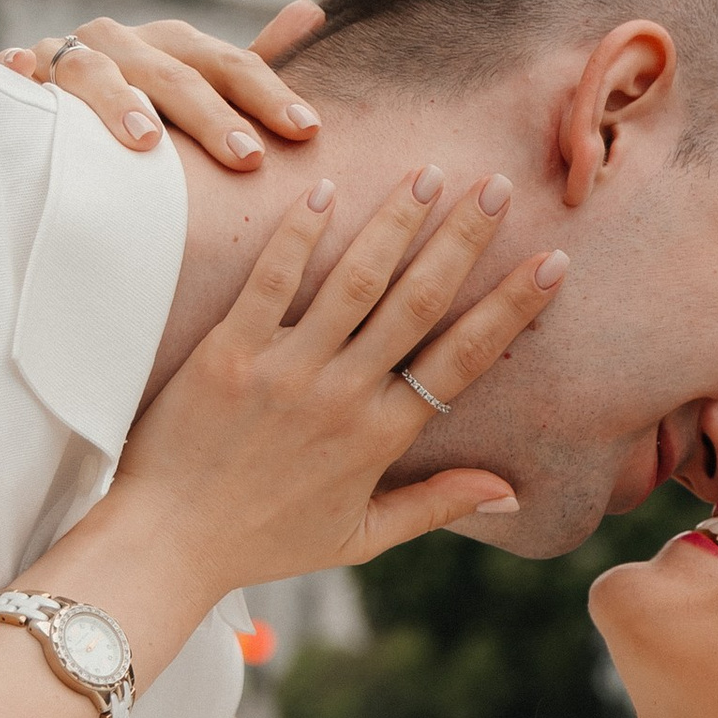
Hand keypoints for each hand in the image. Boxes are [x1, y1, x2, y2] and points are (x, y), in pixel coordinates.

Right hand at [0, 0, 325, 169]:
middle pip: (170, 72)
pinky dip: (14, 70)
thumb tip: (313, 9)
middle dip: (210, 114)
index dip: (269, 94)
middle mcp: (122, 43)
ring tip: (146, 139)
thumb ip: (252, 63)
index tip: (309, 130)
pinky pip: (13, 74)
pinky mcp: (20, 80)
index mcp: (172, 46)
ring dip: (117, 98)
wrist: (53, 105)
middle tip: (247, 158)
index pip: (229, 64)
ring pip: (93, 69)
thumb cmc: (143, 107)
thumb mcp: (198, 85)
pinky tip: (18, 70)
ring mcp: (65, 57)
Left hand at [110, 166, 566, 588]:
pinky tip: (327, 189)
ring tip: (427, 173)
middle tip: (496, 186)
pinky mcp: (227, 354)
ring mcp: (285, 372)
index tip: (551, 263)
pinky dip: (299, 234)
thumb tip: (510, 492)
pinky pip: (270, 281)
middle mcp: (342, 397)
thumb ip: (436, 507)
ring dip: (394, 223)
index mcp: (381, 438)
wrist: (167, 545)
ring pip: (354, 282)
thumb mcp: (360, 538)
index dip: (512, 307)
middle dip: (462, 239)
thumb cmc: (264, 541)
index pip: (463, 359)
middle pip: (418, 302)